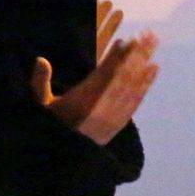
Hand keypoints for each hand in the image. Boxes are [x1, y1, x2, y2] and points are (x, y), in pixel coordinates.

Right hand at [30, 1, 160, 145]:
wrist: (66, 161)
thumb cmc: (53, 128)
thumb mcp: (41, 107)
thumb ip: (40, 83)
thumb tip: (40, 58)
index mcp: (83, 100)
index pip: (103, 74)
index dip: (115, 56)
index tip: (125, 40)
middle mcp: (102, 106)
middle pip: (124, 75)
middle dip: (137, 53)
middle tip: (148, 34)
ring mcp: (114, 114)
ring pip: (133, 85)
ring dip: (145, 62)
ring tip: (154, 42)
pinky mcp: (121, 121)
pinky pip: (137, 99)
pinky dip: (147, 83)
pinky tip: (155, 68)